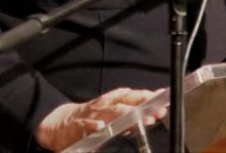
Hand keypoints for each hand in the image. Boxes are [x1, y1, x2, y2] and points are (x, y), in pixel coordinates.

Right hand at [34, 87, 165, 150]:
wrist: (61, 123)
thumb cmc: (92, 118)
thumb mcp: (112, 113)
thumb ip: (131, 115)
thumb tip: (153, 115)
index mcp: (113, 100)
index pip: (135, 96)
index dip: (149, 98)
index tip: (164, 101)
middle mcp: (105, 104)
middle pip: (126, 101)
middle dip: (142, 104)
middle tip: (157, 111)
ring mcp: (92, 114)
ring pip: (110, 111)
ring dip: (125, 114)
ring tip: (138, 119)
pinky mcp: (79, 126)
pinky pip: (87, 125)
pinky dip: (94, 125)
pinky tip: (101, 128)